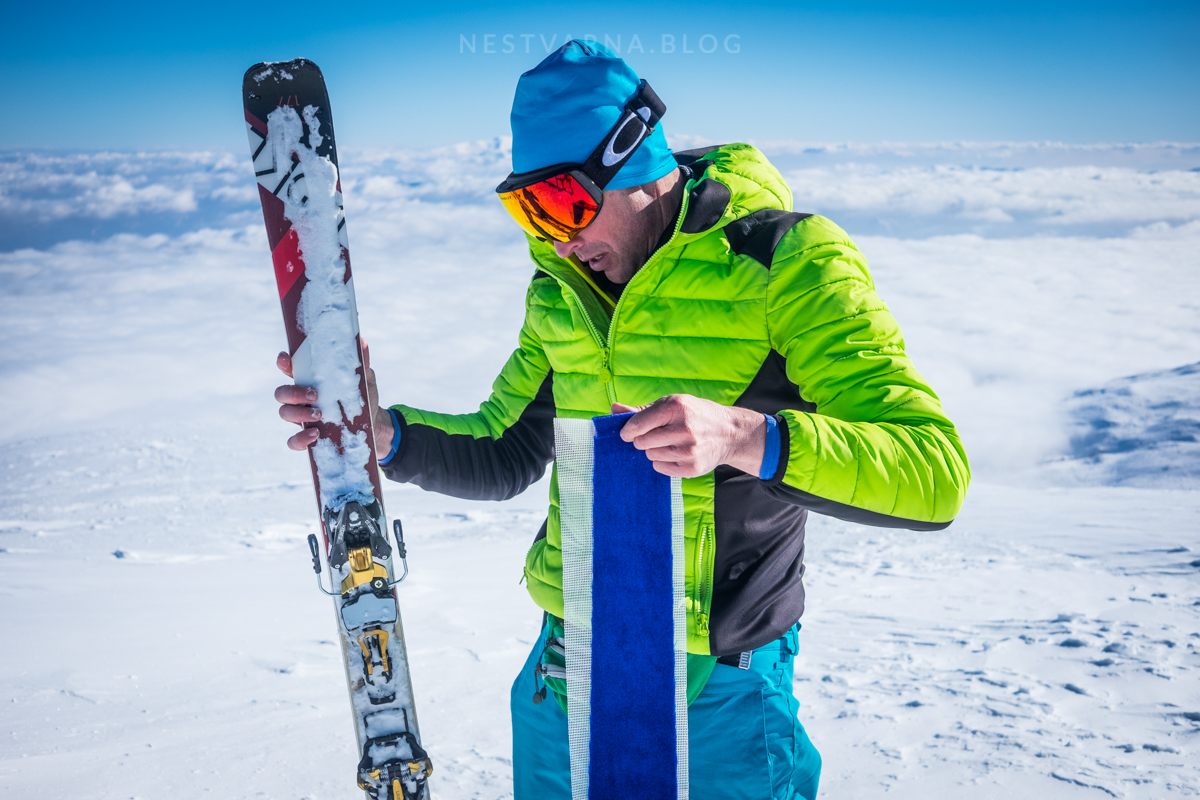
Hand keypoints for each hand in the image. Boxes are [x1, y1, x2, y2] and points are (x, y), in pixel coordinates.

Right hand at [274, 339, 395, 457]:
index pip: (290, 369)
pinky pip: (293, 441)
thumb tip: (361, 342)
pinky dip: (300, 439)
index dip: (283, 363)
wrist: (373, 425)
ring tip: (319, 414)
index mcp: (311, 381)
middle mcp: (301, 399)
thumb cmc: (362, 398)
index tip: (285, 359)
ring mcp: (302, 418)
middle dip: (293, 393)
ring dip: (298, 413)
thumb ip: (360, 363)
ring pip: (284, 413)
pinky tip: (315, 434)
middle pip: (281, 393)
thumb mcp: (364, 380)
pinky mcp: (308, 438)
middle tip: (315, 395)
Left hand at [613, 395, 766, 477]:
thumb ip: (641, 410)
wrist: (729, 433)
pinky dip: (663, 462)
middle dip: (642, 440)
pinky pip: (660, 468)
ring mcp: (689, 450)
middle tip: (656, 435)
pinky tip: (677, 453)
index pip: (638, 424)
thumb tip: (613, 409)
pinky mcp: (692, 468)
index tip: (627, 432)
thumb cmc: (695, 415)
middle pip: (641, 442)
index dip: (627, 430)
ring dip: (654, 450)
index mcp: (677, 407)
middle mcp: (684, 428)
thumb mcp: (672, 404)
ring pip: (650, 456)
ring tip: (670, 443)